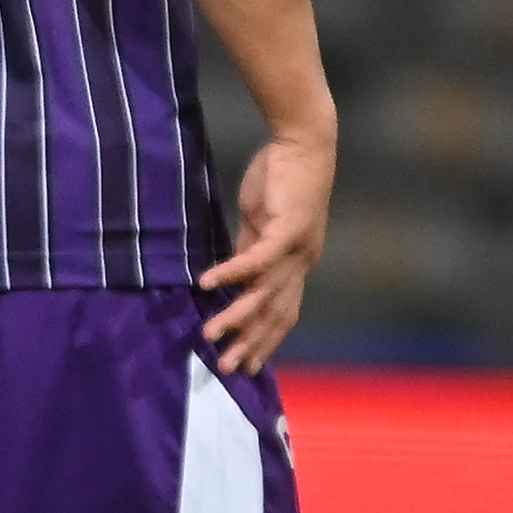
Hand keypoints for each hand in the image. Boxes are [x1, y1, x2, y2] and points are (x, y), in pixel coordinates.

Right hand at [202, 127, 332, 371]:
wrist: (305, 144)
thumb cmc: (282, 180)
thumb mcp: (260, 224)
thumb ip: (248, 251)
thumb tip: (229, 279)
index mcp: (296, 264)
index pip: (282, 312)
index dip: (265, 340)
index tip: (246, 364)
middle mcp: (301, 262)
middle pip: (275, 314)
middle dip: (251, 343)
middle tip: (226, 367)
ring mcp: (296, 248)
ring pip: (264, 294)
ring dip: (235, 316)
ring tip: (208, 334)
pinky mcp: (286, 228)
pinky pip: (255, 259)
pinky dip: (230, 273)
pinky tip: (207, 285)